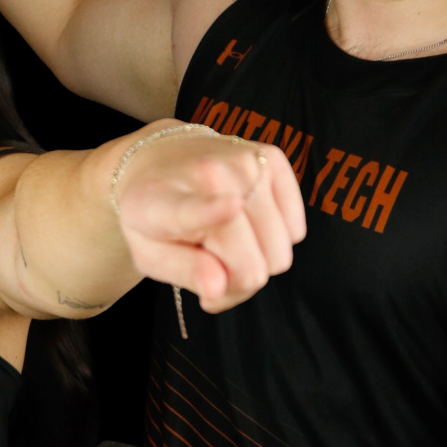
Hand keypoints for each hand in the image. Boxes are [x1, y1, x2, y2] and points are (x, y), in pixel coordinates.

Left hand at [115, 135, 304, 311]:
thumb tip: (218, 287)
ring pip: (279, 253)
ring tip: (227, 247)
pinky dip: (275, 239)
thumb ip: (183, 272)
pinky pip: (296, 230)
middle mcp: (210, 173)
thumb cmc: (156, 217)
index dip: (213, 211)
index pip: (192, 210)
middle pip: (254, 266)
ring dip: (257, 262)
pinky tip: (247, 227)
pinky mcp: (274, 160)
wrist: (162, 159)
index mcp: (164, 202)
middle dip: (236, 281)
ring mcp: (247, 163)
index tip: (232, 205)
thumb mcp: (150, 255)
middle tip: (211, 270)